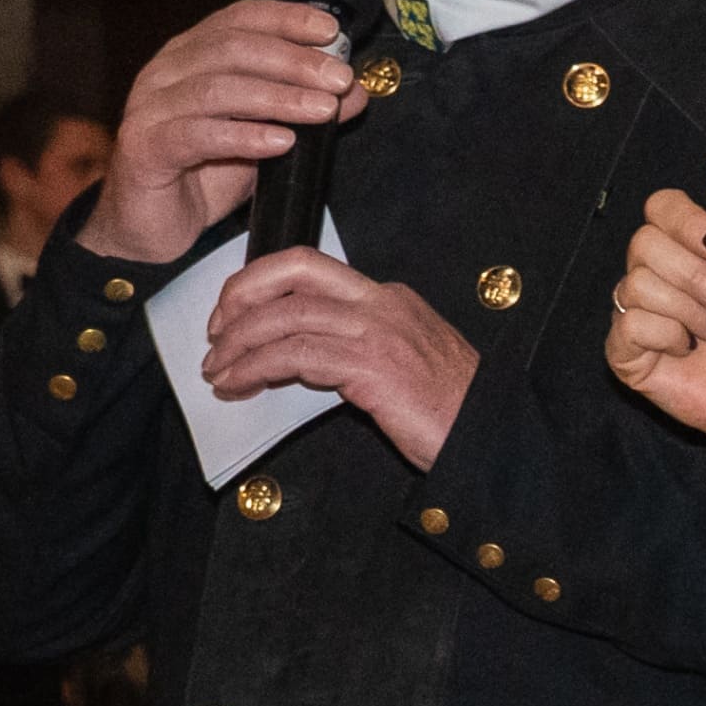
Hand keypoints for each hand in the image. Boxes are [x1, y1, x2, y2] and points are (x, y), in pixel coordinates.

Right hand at [90, 0, 371, 261]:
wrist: (150, 228)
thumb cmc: (204, 175)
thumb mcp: (264, 137)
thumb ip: (303, 110)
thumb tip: (352, 90)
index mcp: (191, 55)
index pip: (239, 19)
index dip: (285, 18)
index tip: (330, 30)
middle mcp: (165, 72)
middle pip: (232, 48)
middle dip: (293, 61)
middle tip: (337, 78)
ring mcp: (150, 108)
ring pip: (217, 89)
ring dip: (277, 97)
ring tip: (321, 111)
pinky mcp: (144, 148)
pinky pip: (197, 135)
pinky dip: (243, 136)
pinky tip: (280, 142)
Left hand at [206, 245, 477, 464]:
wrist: (490, 438)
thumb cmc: (448, 412)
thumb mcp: (400, 363)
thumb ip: (353, 348)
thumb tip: (294, 356)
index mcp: (389, 298)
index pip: (310, 267)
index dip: (260, 281)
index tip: (232, 311)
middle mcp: (383, 303)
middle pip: (294, 271)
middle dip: (241, 296)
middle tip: (215, 333)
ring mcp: (379, 332)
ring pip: (288, 315)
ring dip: (240, 342)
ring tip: (218, 370)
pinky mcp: (373, 367)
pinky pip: (297, 355)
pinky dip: (257, 368)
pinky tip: (241, 384)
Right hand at [611, 160, 705, 469]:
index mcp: (685, 243)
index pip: (660, 205)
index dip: (689, 223)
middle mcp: (653, 271)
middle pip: (644, 243)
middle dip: (698, 277)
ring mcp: (635, 311)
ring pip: (638, 285)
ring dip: (692, 311)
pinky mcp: (624, 351)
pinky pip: (630, 324)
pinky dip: (671, 337)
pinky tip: (689, 350)